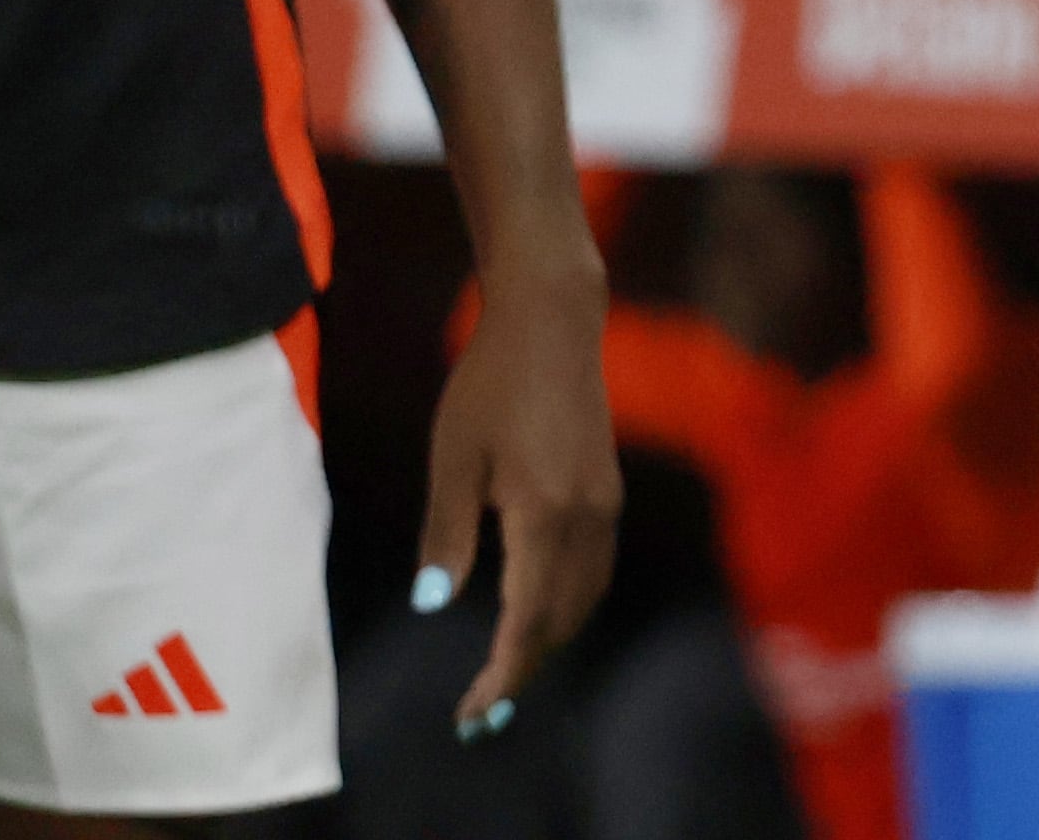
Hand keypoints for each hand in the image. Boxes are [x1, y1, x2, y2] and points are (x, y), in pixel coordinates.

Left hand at [423, 255, 625, 741]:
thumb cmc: (490, 382)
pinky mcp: (607, 492)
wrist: (553, 321)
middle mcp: (586, 519)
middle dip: (523, 670)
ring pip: (585, 600)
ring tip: (505, 671)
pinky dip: (567, 607)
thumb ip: (445, 533)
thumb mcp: (454, 456)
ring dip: (548, 642)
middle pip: (561, 622)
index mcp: (545, 514)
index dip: (501, 675)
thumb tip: (431, 605)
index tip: (471, 716)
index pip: (526, 621)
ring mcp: (604, 506)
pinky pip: (593, 571)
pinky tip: (536, 610)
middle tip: (480, 712)